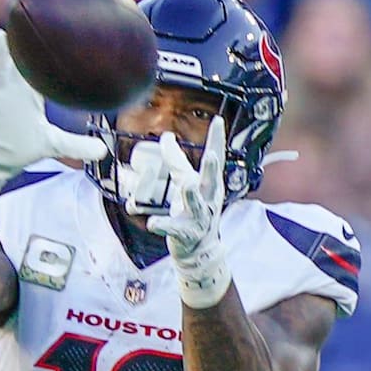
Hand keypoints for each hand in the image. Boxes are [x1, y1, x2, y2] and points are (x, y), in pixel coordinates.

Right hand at [0, 29, 107, 208]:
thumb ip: (77, 145)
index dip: (53, 54)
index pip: (44, 70)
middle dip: (26, 45)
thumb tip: (103, 151)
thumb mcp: (53, 145)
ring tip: (0, 36)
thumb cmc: (21, 146)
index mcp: (31, 94)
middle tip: (29, 18)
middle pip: (21, 64)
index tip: (63, 33)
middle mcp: (14, 91)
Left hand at [147, 116, 231, 307]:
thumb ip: (176, 160)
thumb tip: (166, 137)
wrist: (200, 250)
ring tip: (186, 184)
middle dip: (212, 169)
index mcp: (209, 184)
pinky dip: (162, 225)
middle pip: (211, 181)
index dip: (217, 140)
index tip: (218, 120)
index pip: (216, 158)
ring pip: (195, 204)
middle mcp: (207, 199)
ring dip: (191, 195)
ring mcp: (198, 217)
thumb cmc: (193, 211)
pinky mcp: (184, 233)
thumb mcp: (188, 182)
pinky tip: (152, 222)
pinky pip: (173, 228)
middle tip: (212, 155)